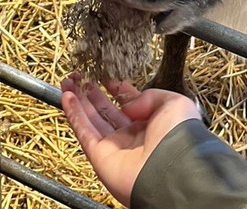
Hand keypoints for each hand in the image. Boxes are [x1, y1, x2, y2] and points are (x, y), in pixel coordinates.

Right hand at [61, 76, 200, 207]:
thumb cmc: (179, 138)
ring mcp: (115, 147)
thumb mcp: (174, 104)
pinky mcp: (100, 157)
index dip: (116, 90)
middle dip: (91, 94)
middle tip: (80, 77)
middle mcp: (132, 137)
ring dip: (78, 101)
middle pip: (105, 112)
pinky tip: (67, 97)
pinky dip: (73, 114)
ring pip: (91, 120)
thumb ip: (151, 95)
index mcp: (151, 126)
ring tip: (68, 82)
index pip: (128, 105)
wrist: (173, 170)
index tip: (105, 77)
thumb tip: (129, 102)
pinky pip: (84, 132)